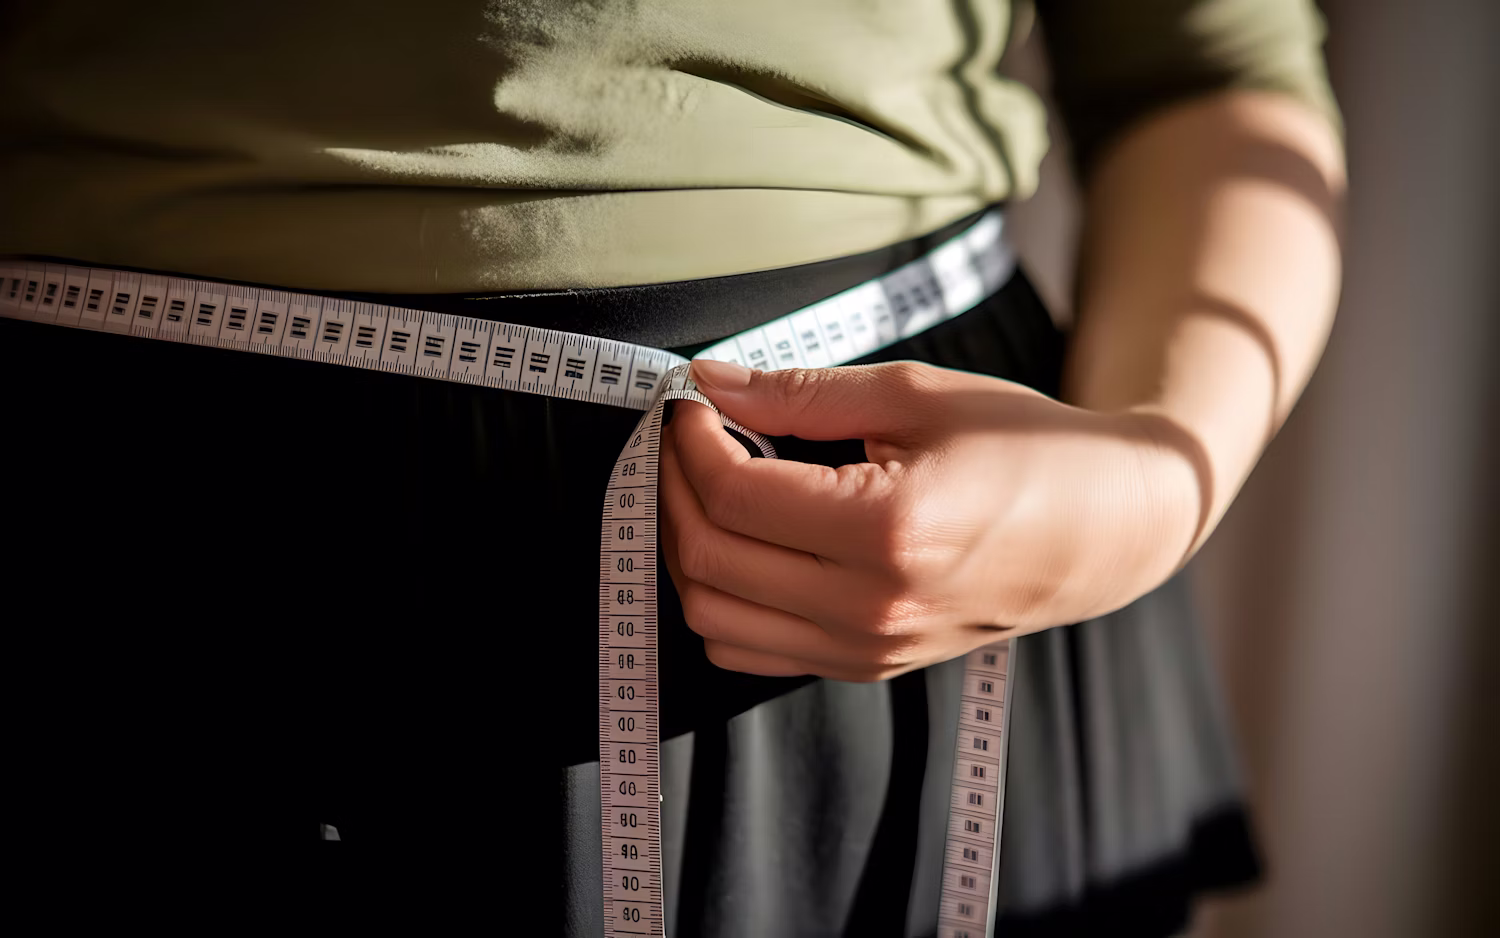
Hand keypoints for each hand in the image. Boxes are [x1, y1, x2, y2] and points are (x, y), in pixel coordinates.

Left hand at [659, 358, 1200, 681]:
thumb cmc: (1024, 446)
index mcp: (887, 530)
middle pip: (708, 557)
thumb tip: (711, 381)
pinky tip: (739, 543)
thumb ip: (802, 393)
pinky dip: (719, 599)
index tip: (691, 402)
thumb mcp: (917, 395)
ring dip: (684, 546)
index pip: (733, 493)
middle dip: (672, 487)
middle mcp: (869, 606)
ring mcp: (866, 649)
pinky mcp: (866, 667)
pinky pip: (749, 651)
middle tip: (686, 437)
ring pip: (712, 618)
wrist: (1105, 529)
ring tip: (703, 487)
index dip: (690, 440)